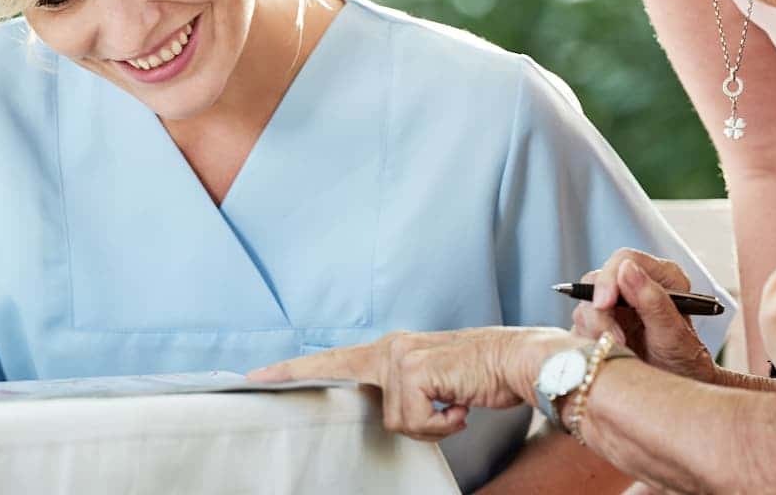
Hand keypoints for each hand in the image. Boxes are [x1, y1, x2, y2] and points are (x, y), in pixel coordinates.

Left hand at [247, 326, 575, 440]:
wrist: (520, 360)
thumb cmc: (484, 376)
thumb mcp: (437, 382)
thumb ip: (405, 390)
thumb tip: (390, 414)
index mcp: (393, 350)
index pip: (334, 360)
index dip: (293, 371)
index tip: (255, 378)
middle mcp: (391, 348)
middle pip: (335, 372)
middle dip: (298, 378)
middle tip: (255, 380)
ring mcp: (400, 358)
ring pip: (393, 419)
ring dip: (428, 424)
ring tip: (453, 406)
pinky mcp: (413, 373)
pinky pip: (413, 422)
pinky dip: (441, 425)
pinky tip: (459, 407)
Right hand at [572, 248, 716, 382]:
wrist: (678, 387)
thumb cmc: (685, 362)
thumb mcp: (673, 335)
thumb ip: (653, 301)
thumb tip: (626, 268)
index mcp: (662, 276)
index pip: (624, 260)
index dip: (608, 279)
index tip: (604, 305)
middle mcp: (637, 285)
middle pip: (597, 281)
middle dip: (600, 313)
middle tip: (615, 342)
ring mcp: (617, 305)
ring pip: (585, 305)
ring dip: (596, 331)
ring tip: (621, 351)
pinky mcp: (602, 324)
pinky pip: (580, 326)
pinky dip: (589, 341)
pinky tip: (610, 354)